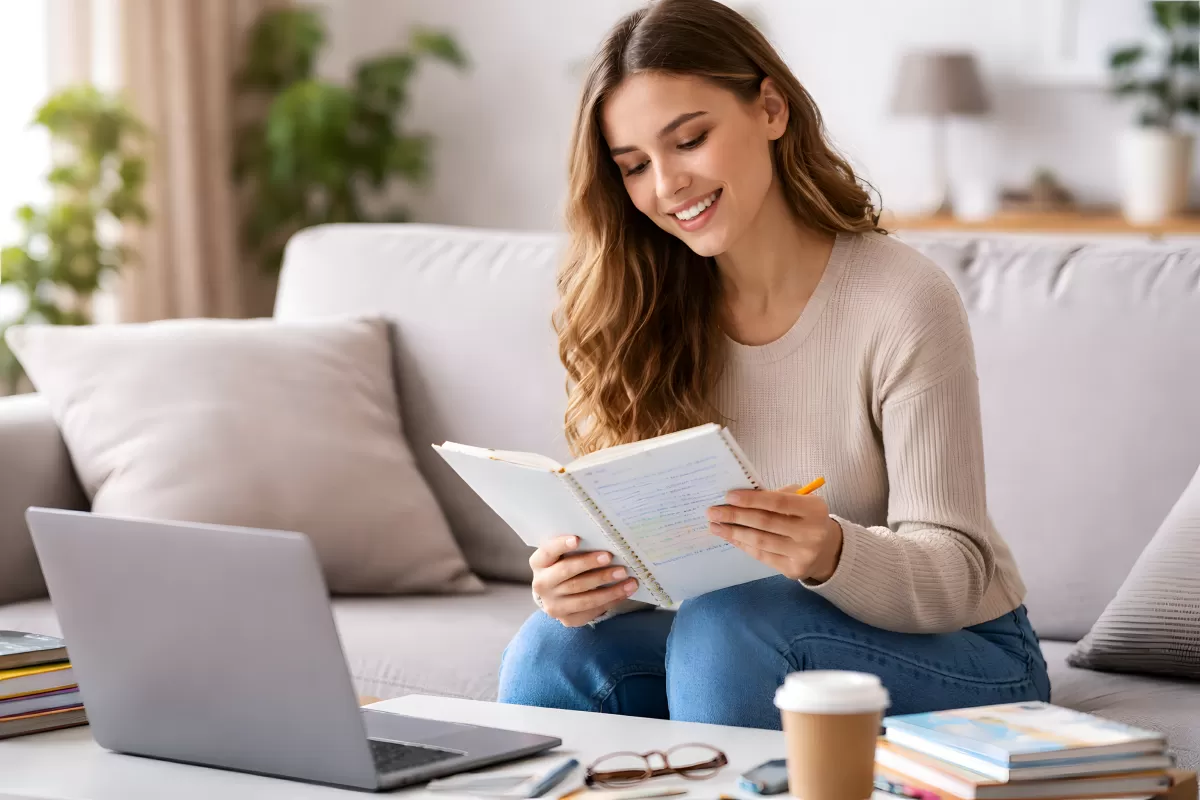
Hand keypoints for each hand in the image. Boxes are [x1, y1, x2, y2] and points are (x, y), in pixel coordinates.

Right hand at [529, 535, 639, 626]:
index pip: (548, 552)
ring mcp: (553, 605)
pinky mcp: (567, 619)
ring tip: (627, 579)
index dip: (561, 545)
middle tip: (610, 558)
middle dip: (591, 565)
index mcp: (539, 563)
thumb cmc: (564, 566)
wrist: (556, 594)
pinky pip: (591, 611)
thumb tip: (603, 539)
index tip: (577, 539)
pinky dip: (611, 601)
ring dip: (608, 588)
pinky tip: (624, 592)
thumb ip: (575, 547)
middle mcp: (542, 585)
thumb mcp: (562, 555)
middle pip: (567, 573)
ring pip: (583, 597)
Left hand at [706, 485, 843, 582]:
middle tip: (712, 512)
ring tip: (715, 525)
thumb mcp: (800, 500)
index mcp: (815, 509)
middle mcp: (812, 533)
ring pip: (760, 541)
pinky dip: (743, 545)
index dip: (752, 499)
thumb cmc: (806, 517)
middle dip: (735, 516)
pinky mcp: (793, 570)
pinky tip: (730, 537)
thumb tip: (738, 498)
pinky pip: (762, 556)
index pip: (778, 502)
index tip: (728, 496)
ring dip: (734, 532)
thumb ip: (775, 496)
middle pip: (765, 522)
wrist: (827, 549)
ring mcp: (803, 554)